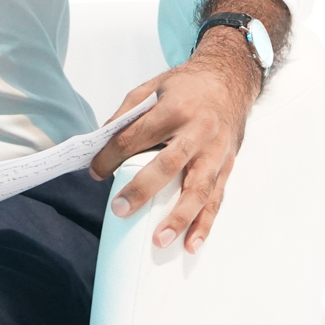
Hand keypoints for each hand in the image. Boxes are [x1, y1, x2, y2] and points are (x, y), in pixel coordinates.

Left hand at [87, 26, 260, 254]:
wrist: (229, 80)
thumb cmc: (186, 86)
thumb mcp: (152, 87)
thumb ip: (126, 114)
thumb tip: (101, 145)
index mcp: (176, 108)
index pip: (137, 136)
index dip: (112, 155)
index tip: (95, 171)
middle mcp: (199, 131)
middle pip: (169, 165)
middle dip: (142, 189)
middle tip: (119, 209)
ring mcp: (216, 152)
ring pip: (198, 189)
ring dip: (179, 218)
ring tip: (158, 240)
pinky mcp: (227, 166)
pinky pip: (216, 199)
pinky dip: (204, 224)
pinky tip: (191, 244)